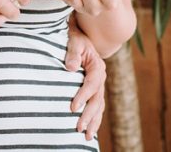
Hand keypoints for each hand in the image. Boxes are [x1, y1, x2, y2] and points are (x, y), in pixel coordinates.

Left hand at [65, 19, 105, 139]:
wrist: (80, 35)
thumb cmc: (75, 38)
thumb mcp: (74, 41)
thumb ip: (72, 53)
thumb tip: (70, 68)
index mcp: (97, 66)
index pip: (92, 84)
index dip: (83, 96)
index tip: (73, 107)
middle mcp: (101, 77)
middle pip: (97, 99)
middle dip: (88, 115)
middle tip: (79, 128)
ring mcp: (99, 84)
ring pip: (99, 106)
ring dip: (93, 121)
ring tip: (86, 135)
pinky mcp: (95, 89)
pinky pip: (97, 106)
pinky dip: (94, 118)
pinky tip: (89, 130)